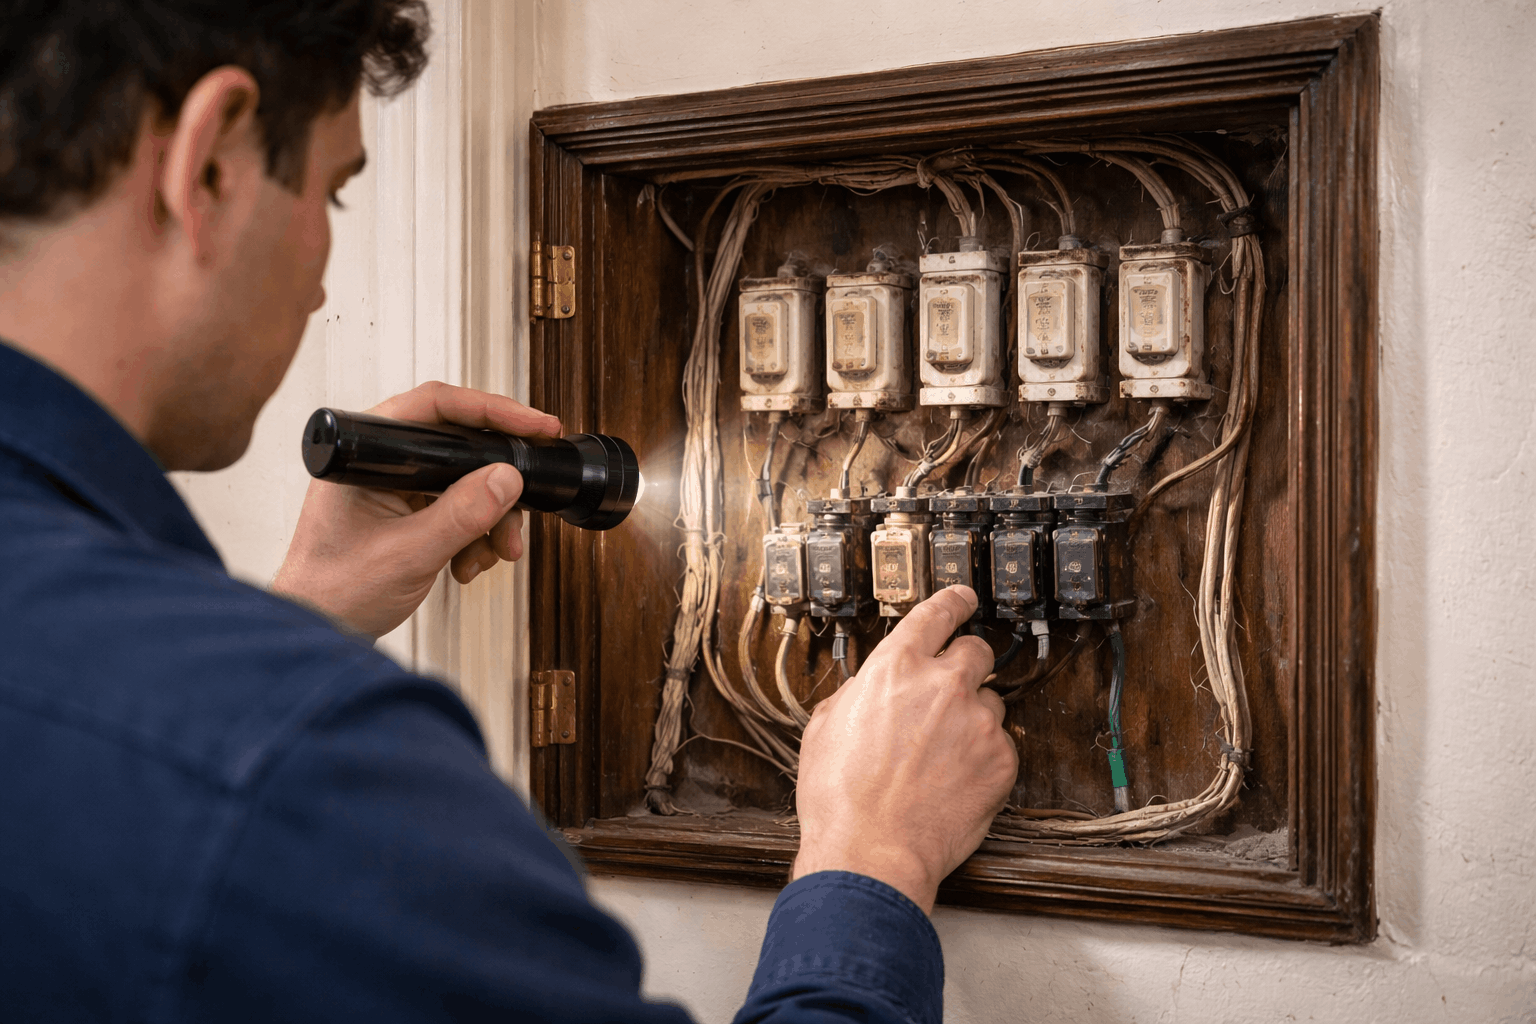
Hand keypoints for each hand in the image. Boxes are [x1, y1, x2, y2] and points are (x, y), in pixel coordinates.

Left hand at [271, 381, 560, 637]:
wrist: (318, 633)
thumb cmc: (333, 593)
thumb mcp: (410, 553)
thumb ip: (462, 514)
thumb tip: (507, 478)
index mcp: (365, 455)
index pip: (436, 407)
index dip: (492, 411)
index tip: (534, 426)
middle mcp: (379, 464)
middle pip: (459, 447)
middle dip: (497, 483)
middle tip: (524, 503)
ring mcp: (393, 489)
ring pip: (464, 482)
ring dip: (490, 518)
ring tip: (495, 551)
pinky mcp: (405, 514)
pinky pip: (457, 510)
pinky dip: (475, 535)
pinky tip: (470, 562)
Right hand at [791, 586, 1016, 912]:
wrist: (870, 851)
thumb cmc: (840, 797)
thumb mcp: (827, 726)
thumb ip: (860, 693)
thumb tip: (872, 689)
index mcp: (895, 668)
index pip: (936, 614)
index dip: (954, 601)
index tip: (964, 597)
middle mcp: (943, 685)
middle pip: (977, 652)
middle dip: (966, 666)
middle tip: (951, 693)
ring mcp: (977, 722)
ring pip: (991, 703)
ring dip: (972, 720)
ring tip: (942, 757)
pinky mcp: (1001, 760)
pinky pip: (1001, 747)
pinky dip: (983, 760)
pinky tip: (954, 782)